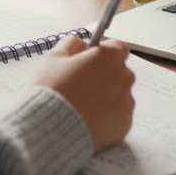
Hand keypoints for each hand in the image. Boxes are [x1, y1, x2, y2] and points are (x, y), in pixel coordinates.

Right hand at [31, 35, 135, 152]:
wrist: (49, 130)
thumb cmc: (51, 91)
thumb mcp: (54, 58)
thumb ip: (72, 44)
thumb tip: (82, 45)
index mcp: (109, 57)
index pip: (117, 47)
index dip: (103, 53)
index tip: (90, 61)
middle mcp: (124, 78)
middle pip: (119, 72)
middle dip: (104, 76)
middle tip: (80, 87)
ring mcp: (127, 103)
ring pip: (119, 96)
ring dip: (105, 98)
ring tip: (81, 108)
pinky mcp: (125, 125)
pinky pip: (118, 117)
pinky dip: (106, 118)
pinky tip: (87, 121)